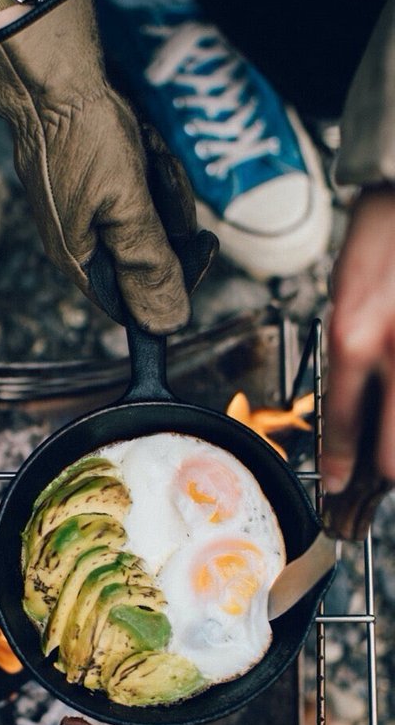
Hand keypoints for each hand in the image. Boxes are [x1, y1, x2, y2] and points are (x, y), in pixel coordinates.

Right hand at [0, 0, 215, 332]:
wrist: (51, 76)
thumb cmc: (82, 137)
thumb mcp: (126, 207)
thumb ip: (148, 265)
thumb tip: (167, 324)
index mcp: (79, 260)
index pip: (133, 302)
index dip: (169, 281)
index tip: (193, 246)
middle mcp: (76, 243)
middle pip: (141, 260)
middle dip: (164, 222)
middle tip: (160, 184)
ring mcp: (81, 211)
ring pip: (143, 222)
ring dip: (158, 189)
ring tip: (147, 158)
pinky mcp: (89, 182)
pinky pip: (134, 192)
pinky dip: (147, 171)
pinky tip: (141, 148)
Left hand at [323, 184, 394, 491]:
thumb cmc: (380, 240)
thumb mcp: (344, 298)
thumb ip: (347, 355)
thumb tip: (352, 407)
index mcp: (353, 340)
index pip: (341, 427)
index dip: (338, 466)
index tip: (337, 484)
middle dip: (383, 476)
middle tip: (375, 478)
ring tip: (389, 442)